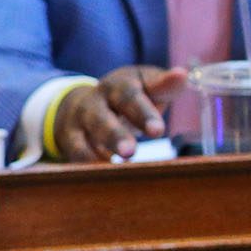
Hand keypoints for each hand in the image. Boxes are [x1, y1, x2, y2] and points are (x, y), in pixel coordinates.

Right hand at [51, 65, 187, 161]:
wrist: (83, 103)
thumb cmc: (126, 97)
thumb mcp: (144, 86)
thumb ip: (164, 85)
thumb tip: (182, 75)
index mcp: (117, 85)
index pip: (129, 96)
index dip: (143, 113)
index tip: (158, 131)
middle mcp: (94, 101)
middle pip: (101, 117)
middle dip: (115, 135)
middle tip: (130, 151)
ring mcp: (78, 121)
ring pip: (82, 139)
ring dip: (94, 155)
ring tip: (112, 168)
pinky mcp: (68, 139)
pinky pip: (74, 153)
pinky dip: (85, 164)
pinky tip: (98, 175)